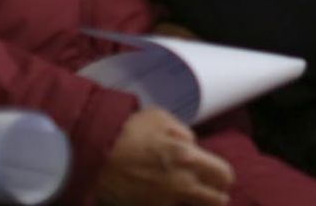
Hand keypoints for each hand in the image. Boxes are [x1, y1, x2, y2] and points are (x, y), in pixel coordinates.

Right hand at [98, 107, 232, 205]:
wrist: (90, 154)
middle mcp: (180, 184)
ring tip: (186, 196)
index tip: (220, 176)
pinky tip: (166, 198)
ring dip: (193, 202)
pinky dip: (171, 205)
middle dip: (216, 195)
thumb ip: (183, 133)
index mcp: (188, 158)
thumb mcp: (161, 118)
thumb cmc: (126, 131)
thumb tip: (193, 146)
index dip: (224, 176)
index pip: (223, 175)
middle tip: (210, 190)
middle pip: (215, 200)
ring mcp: (161, 202)